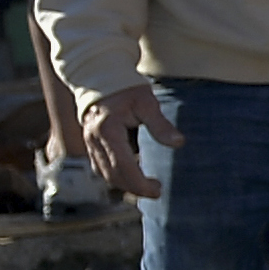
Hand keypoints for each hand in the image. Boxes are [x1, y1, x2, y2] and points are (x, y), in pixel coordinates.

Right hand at [82, 84, 182, 200]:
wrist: (100, 78)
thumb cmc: (126, 89)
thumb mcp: (147, 102)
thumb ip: (160, 124)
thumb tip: (178, 143)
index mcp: (108, 130)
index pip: (123, 166)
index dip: (139, 183)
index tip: (157, 190)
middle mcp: (95, 140)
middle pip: (112, 174)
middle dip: (134, 188)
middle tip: (156, 191)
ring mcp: (89, 142)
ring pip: (104, 173)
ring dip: (124, 185)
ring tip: (147, 187)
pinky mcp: (90, 143)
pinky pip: (100, 167)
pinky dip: (115, 176)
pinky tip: (131, 176)